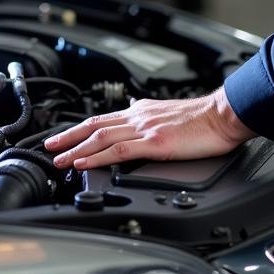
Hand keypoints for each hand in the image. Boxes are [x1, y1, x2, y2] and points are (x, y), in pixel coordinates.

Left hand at [44, 87, 255, 169]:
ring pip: (100, 137)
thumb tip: (137, 119)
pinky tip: (84, 162)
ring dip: (75, 148)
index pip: (103, 118)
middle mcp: (139, 116)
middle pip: (94, 125)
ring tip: (58, 158)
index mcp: (142, 111)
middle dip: (68, 136)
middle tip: (48, 145)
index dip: (80, 129)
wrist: (224, 115)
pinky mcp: (155, 143)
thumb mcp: (170, 115)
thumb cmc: (204, 119)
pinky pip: (119, 150)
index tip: (64, 137)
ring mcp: (145, 129)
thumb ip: (151, 119)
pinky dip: (97, 156)